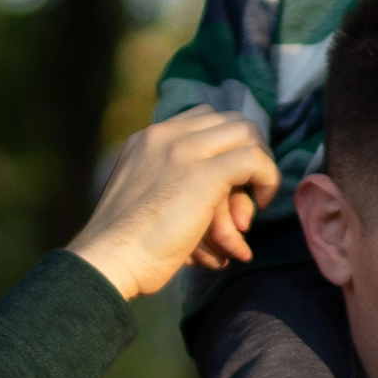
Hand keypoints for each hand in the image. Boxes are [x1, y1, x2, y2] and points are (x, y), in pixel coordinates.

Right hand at [67, 109, 282, 300]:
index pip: (203, 118)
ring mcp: (184, 151)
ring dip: (261, 166)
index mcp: (148, 138)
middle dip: (250, 151)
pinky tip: (263, 204)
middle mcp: (165, 135)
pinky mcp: (204, 174)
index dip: (228, 143)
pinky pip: (255, 160)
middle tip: (253, 186)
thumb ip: (169, 182)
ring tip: (259, 199)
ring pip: (247, 134)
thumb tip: (214, 196)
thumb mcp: (143, 198)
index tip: (234, 175)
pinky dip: (268, 180)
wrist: (109, 259)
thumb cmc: (125, 246)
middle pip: (231, 120)